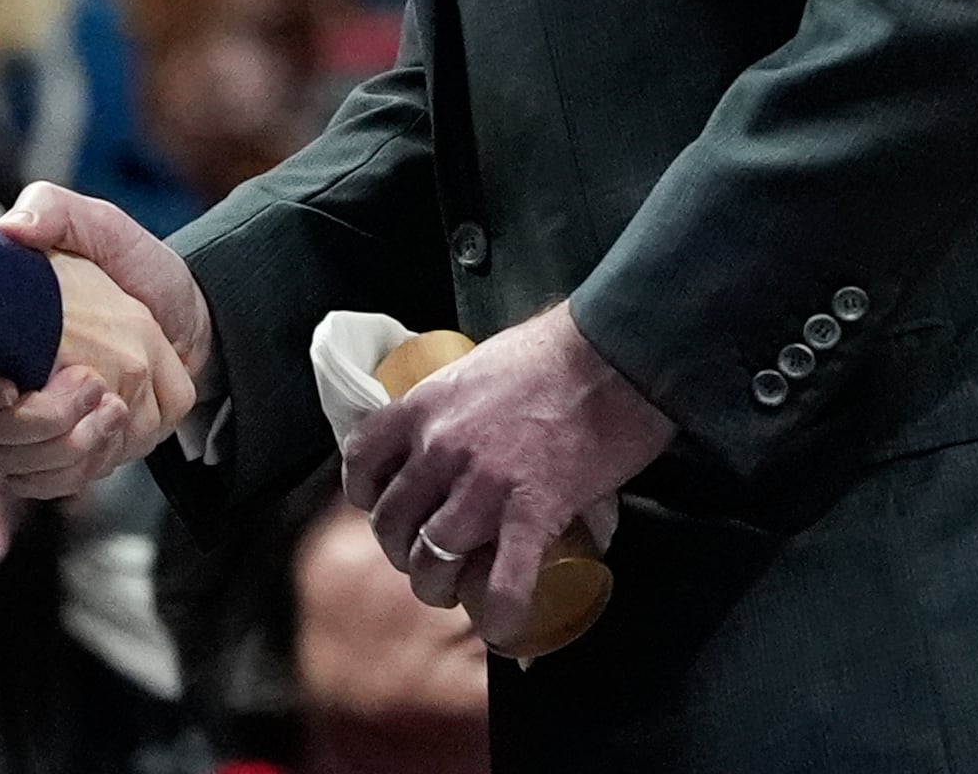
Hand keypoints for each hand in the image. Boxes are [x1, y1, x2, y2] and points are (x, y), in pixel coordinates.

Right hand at [0, 184, 213, 497]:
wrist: (192, 314)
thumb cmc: (137, 266)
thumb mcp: (99, 226)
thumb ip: (54, 211)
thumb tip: (11, 228)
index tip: (8, 387)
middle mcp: (10, 390)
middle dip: (43, 424)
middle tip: (91, 385)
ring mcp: (42, 428)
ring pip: (26, 469)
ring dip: (72, 446)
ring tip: (112, 406)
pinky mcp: (75, 454)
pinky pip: (59, 484)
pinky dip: (87, 463)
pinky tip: (115, 426)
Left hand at [344, 301, 672, 650]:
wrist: (616, 356)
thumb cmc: (556, 352)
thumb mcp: (478, 367)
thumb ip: (455, 405)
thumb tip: (457, 433)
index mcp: (424, 407)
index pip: (361, 463)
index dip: (367, 496)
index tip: (386, 506)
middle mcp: (441, 449)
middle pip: (393, 523)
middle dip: (403, 551)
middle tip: (426, 557)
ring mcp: (484, 486)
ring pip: (432, 560)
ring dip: (438, 586)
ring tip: (457, 591)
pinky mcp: (533, 514)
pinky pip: (503, 583)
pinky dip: (500, 614)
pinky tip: (502, 625)